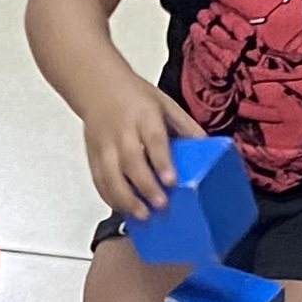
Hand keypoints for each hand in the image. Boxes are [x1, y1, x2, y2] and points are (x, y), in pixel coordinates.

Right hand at [79, 85, 185, 219]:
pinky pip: (99, 180)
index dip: (162, 162)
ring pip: (111, 175)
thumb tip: (208, 147)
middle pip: (132, 162)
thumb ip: (184, 126)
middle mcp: (122, 131)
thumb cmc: (135, 97)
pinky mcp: (93, 155)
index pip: (154, 141)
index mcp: (144, 116)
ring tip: (142, 215)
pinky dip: (109, 196)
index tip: (171, 181)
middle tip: (160, 205)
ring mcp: (105, 145)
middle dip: (145, 186)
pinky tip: (122, 208)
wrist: (96, 86)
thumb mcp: (164, 104)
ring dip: (125, 198)